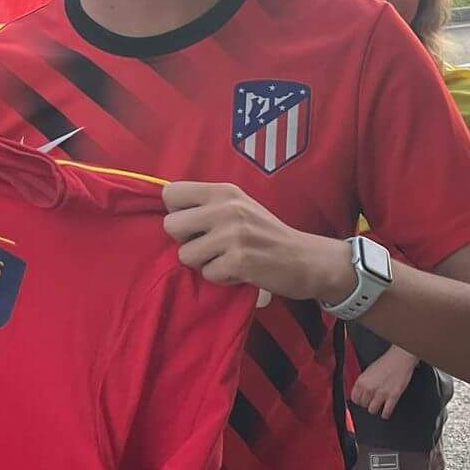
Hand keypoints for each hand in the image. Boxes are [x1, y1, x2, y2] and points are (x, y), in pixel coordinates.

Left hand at [161, 181, 343, 300]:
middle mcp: (226, 208)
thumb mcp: (238, 206)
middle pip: (170, 225)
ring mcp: (233, 235)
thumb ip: (206, 205)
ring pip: (185, 255)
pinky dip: (221, 277)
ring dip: (204, 263)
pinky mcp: (239, 261)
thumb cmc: (265, 234)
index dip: (176, 212)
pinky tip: (239, 270)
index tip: (193, 224)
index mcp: (223, 191)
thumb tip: (166, 211)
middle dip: (185, 241)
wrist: (304, 258)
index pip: (171, 192)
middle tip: (209, 245)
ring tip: (227, 258)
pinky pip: (207, 274)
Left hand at [350, 345, 418, 419]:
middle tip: (371, 400)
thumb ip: (363, 382)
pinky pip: (386, 412)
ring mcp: (381, 394)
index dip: (358, 400)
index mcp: (361, 381)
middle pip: (363, 405)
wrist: (400, 359)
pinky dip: (385, 414)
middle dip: (367, 403)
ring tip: (378, 405)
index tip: (361, 400)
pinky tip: (385, 412)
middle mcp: (369, 388)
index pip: (354, 398)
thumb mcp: (368, 371)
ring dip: (375, 408)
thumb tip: (359, 392)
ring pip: (372, 410)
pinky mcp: (392, 397)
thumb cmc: (386, 362)